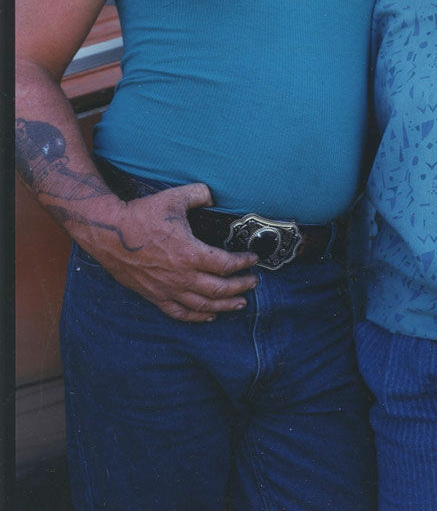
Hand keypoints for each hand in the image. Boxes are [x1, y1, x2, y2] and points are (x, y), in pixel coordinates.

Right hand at [79, 184, 258, 321]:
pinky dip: (197, 317)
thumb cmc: (141, 215)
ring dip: (225, 306)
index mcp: (190, 253)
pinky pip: (179, 313)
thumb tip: (212, 195)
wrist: (108, 234)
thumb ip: (199, 194)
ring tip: (240, 303)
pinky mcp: (154, 295)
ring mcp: (168, 289)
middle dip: (240, 286)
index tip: (254, 259)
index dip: (244, 263)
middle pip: (219, 289)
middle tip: (253, 283)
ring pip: (203, 305)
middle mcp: (182, 276)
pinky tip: (209, 316)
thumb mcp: (174, 198)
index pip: (226, 264)